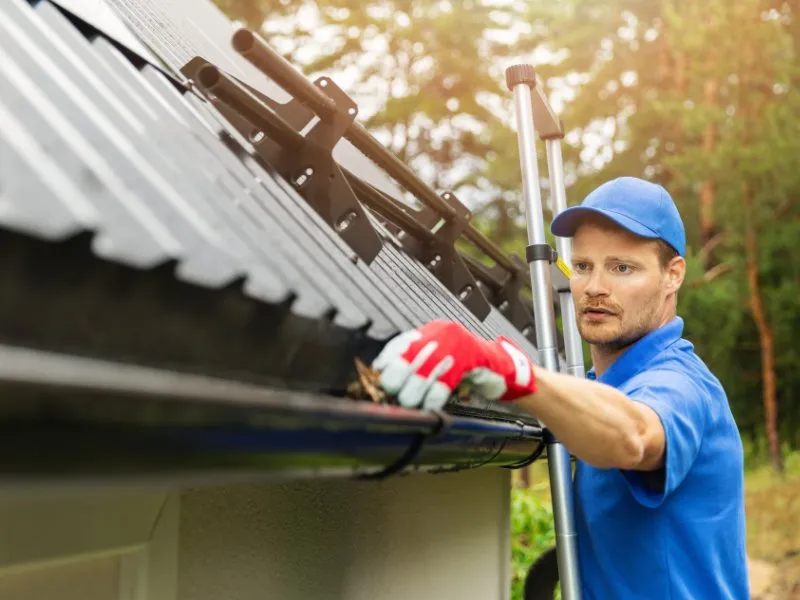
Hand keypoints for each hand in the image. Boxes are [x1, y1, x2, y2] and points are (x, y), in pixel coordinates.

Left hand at [371, 320, 537, 409]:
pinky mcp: (470, 359)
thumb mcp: (438, 360)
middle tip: (393, 396)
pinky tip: (430, 405)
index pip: (399, 344)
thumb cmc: (466, 367)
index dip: (386, 363)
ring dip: (413, 393)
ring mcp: (456, 344)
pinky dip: (433, 397)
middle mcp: (441, 333)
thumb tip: (384, 375)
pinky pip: (443, 382)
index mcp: (431, 331)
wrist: (500, 368)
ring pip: (423, 372)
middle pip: (408, 357)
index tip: (377, 380)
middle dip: (397, 381)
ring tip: (409, 404)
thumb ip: (415, 364)